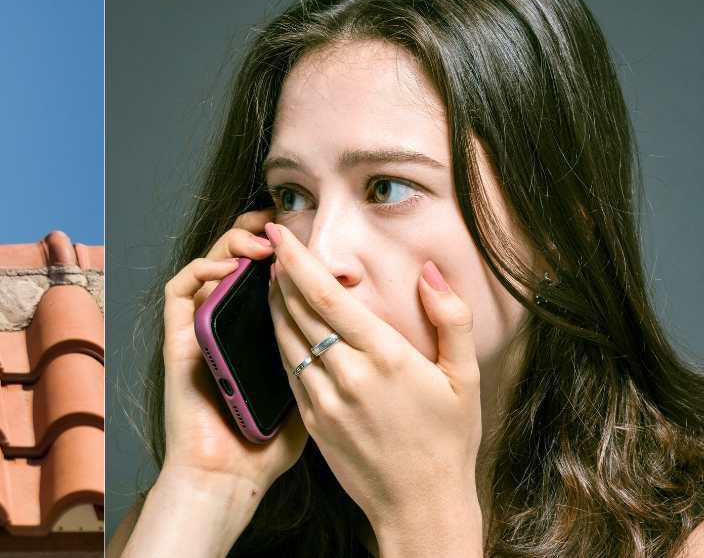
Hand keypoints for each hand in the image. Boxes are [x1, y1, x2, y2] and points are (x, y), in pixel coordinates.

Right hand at [159, 208, 310, 494]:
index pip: (272, 277)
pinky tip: (233, 267)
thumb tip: (368, 323)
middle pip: (240, 261)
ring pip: (210, 264)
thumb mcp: (315, 395)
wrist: (226, 478)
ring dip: (233, 243)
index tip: (318, 240)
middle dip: (262, 234)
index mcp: (259, 333)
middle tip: (285, 222)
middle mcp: (229, 325)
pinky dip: (202, 269)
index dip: (291, 253)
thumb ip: (330, 359)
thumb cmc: (269, 446)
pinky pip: (179, 290)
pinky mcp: (178, 339)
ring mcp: (202, 330)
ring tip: (263, 241)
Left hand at [264, 221, 482, 532]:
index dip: (297, 260)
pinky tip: (282, 323)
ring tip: (273, 278)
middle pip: (298, 311)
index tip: (279, 232)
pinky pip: (287, 369)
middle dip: (280, 274)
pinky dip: (280, 339)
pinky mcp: (310, 420)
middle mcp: (348, 375)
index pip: (327, 296)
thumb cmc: (448, 440)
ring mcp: (324, 400)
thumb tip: (429, 271)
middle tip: (273, 247)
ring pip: (285, 338)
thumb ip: (450, 317)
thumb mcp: (465, 377)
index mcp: (386, 357)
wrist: (420, 506)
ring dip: (274, 304)